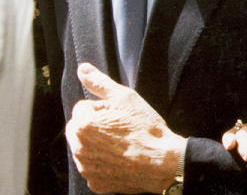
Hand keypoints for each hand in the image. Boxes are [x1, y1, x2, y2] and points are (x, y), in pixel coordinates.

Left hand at [65, 63, 185, 193]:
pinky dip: (104, 163)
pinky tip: (122, 158)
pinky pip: (94, 167)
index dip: (103, 108)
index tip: (120, 115)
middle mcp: (78, 148)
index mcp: (83, 125)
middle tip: (120, 127)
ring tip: (123, 143)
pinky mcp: (95, 182)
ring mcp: (86, 168)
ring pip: (85, 148)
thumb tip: (82, 68)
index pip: (83, 107)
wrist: (163, 162)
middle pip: (79, 128)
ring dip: (97, 143)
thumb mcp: (126, 98)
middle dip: (94, 125)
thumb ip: (100, 83)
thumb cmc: (146, 128)